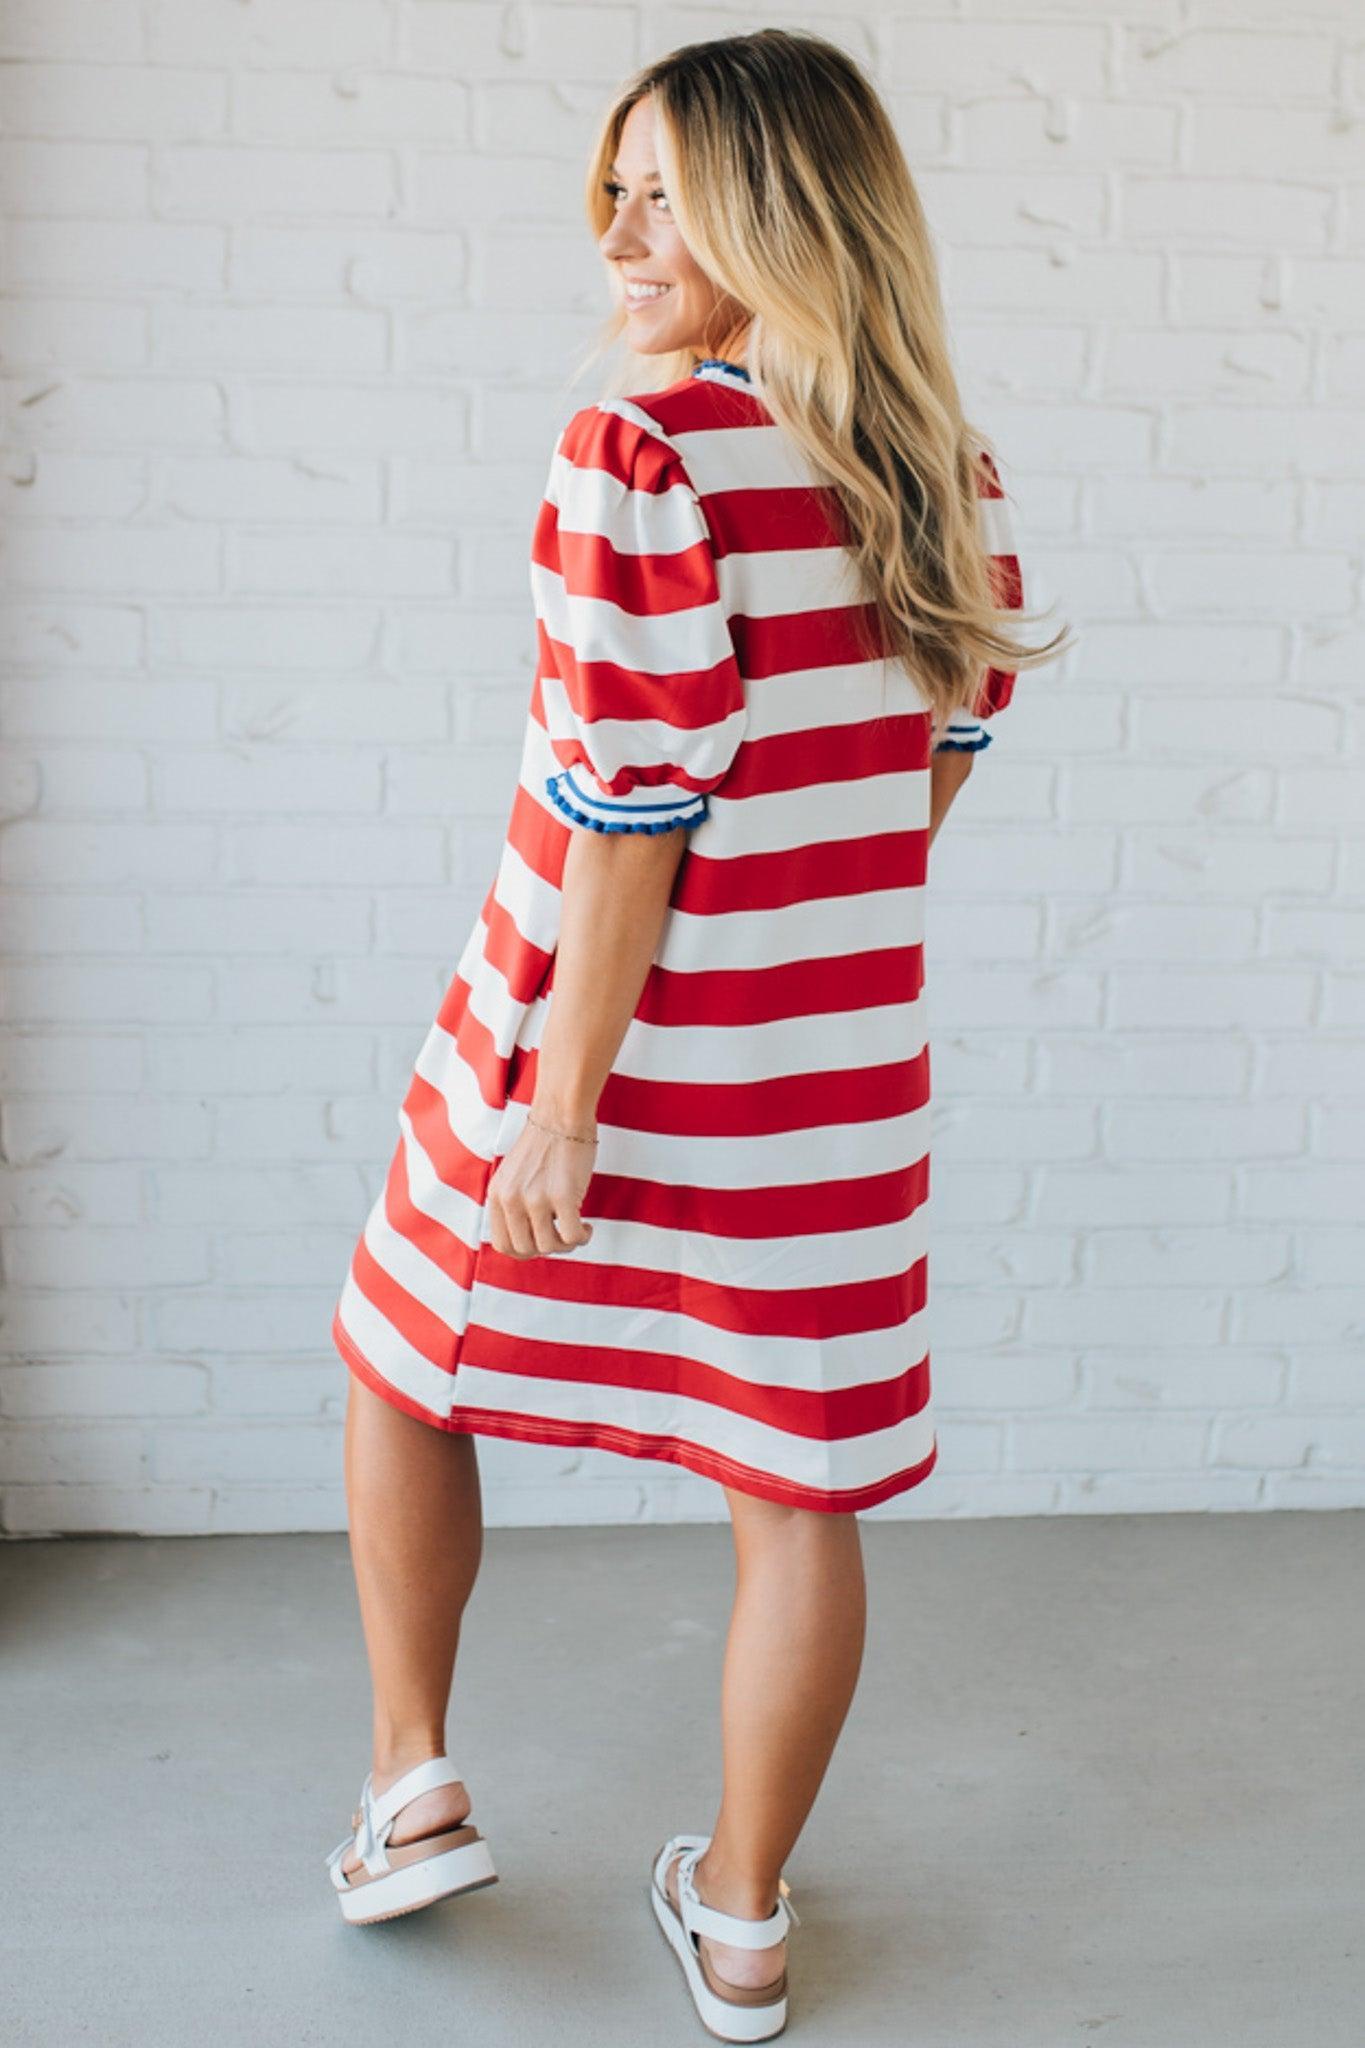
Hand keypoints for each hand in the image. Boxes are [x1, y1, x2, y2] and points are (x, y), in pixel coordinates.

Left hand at [485, 1113, 596, 1258]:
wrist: (562, 1115)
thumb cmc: (544, 1146)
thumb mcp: (514, 1177)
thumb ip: (513, 1206)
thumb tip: (531, 1242)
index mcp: (497, 1195)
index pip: (503, 1245)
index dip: (525, 1250)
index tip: (542, 1240)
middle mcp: (511, 1199)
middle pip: (526, 1250)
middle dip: (547, 1248)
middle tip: (562, 1234)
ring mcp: (535, 1198)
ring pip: (549, 1247)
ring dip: (567, 1244)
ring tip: (577, 1227)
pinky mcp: (562, 1196)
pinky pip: (572, 1236)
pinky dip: (582, 1237)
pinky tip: (586, 1226)